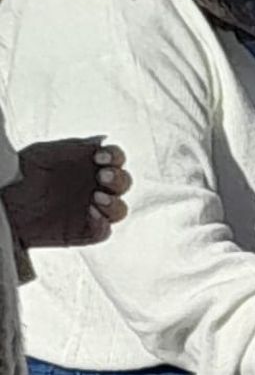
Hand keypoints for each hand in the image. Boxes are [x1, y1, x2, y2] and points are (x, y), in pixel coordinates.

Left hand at [5, 139, 129, 250]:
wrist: (2, 202)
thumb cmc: (19, 174)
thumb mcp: (42, 154)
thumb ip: (73, 148)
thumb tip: (100, 142)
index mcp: (88, 165)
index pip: (115, 158)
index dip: (115, 156)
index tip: (101, 157)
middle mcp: (93, 186)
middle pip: (123, 183)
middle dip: (119, 179)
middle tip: (103, 177)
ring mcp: (91, 210)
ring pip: (119, 210)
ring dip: (114, 203)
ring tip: (96, 198)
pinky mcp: (82, 232)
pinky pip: (103, 232)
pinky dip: (102, 225)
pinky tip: (91, 214)